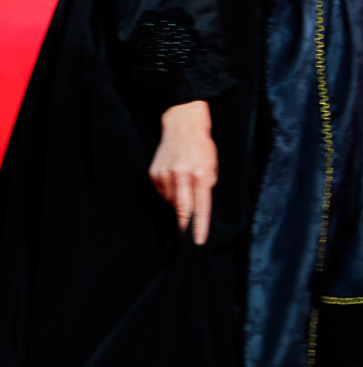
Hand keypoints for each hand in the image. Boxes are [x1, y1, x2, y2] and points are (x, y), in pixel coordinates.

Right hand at [149, 99, 216, 243]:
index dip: (198, 226)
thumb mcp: (212, 167)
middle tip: (186, 235)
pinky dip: (168, 193)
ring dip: (177, 203)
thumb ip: (205, 187)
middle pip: (181, 210)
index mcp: (200, 176)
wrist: (182, 127)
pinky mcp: (154, 174)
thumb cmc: (201, 147)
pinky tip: (174, 183)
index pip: (199, 208)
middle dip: (184, 225)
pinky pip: (162, 192)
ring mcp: (165, 175)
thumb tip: (196, 206)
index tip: (197, 240)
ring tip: (184, 190)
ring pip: (170, 201)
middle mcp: (181, 176)